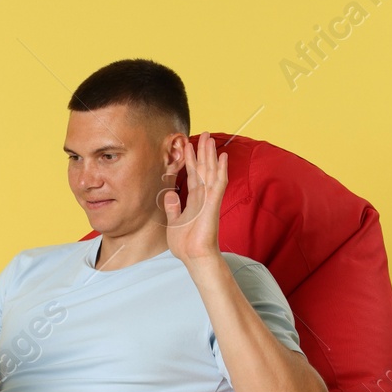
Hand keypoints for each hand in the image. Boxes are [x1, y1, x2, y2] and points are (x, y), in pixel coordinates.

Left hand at [164, 131, 226, 263]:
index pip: (192, 175)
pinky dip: (221, 170)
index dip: (190, 160)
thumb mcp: (174, 222)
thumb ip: (173, 208)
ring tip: (210, 139)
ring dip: (210, 155)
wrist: (194, 257)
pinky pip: (218, 184)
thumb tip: (169, 195)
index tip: (187, 145)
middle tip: (204, 134)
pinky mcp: (213, 204)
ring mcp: (209, 199)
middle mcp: (203, 197)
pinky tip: (222, 157)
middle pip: (203, 169)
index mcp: (195, 200)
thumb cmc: (187, 244)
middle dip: (202, 151)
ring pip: (211, 172)